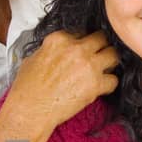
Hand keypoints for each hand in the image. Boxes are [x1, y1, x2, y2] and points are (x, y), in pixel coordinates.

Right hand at [4, 30, 118, 134]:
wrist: (30, 110)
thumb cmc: (27, 89)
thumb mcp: (32, 59)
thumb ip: (49, 50)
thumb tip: (55, 52)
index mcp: (59, 39)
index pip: (81, 31)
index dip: (84, 41)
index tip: (85, 48)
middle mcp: (76, 49)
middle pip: (101, 38)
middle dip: (101, 46)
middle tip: (100, 55)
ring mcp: (88, 65)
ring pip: (113, 54)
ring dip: (110, 62)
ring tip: (105, 69)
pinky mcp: (96, 84)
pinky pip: (113, 80)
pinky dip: (109, 84)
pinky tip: (102, 88)